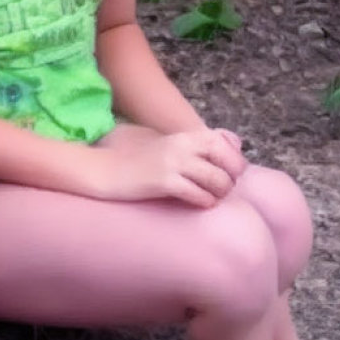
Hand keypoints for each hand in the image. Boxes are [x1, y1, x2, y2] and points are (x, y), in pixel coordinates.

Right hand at [101, 128, 246, 207]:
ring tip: (213, 198)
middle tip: (223, 188)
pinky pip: (199, 195)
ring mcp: (173, 163)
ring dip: (220, 193)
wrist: (106, 170)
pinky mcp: (164, 182)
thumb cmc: (136, 161)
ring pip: (217, 180)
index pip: (222, 142)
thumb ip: (191, 146)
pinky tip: (199, 203)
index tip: (231, 172)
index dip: (234, 159)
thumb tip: (224, 148)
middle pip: (226, 160)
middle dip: (231, 177)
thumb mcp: (165, 145)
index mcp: (182, 136)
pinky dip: (205, 201)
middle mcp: (181, 146)